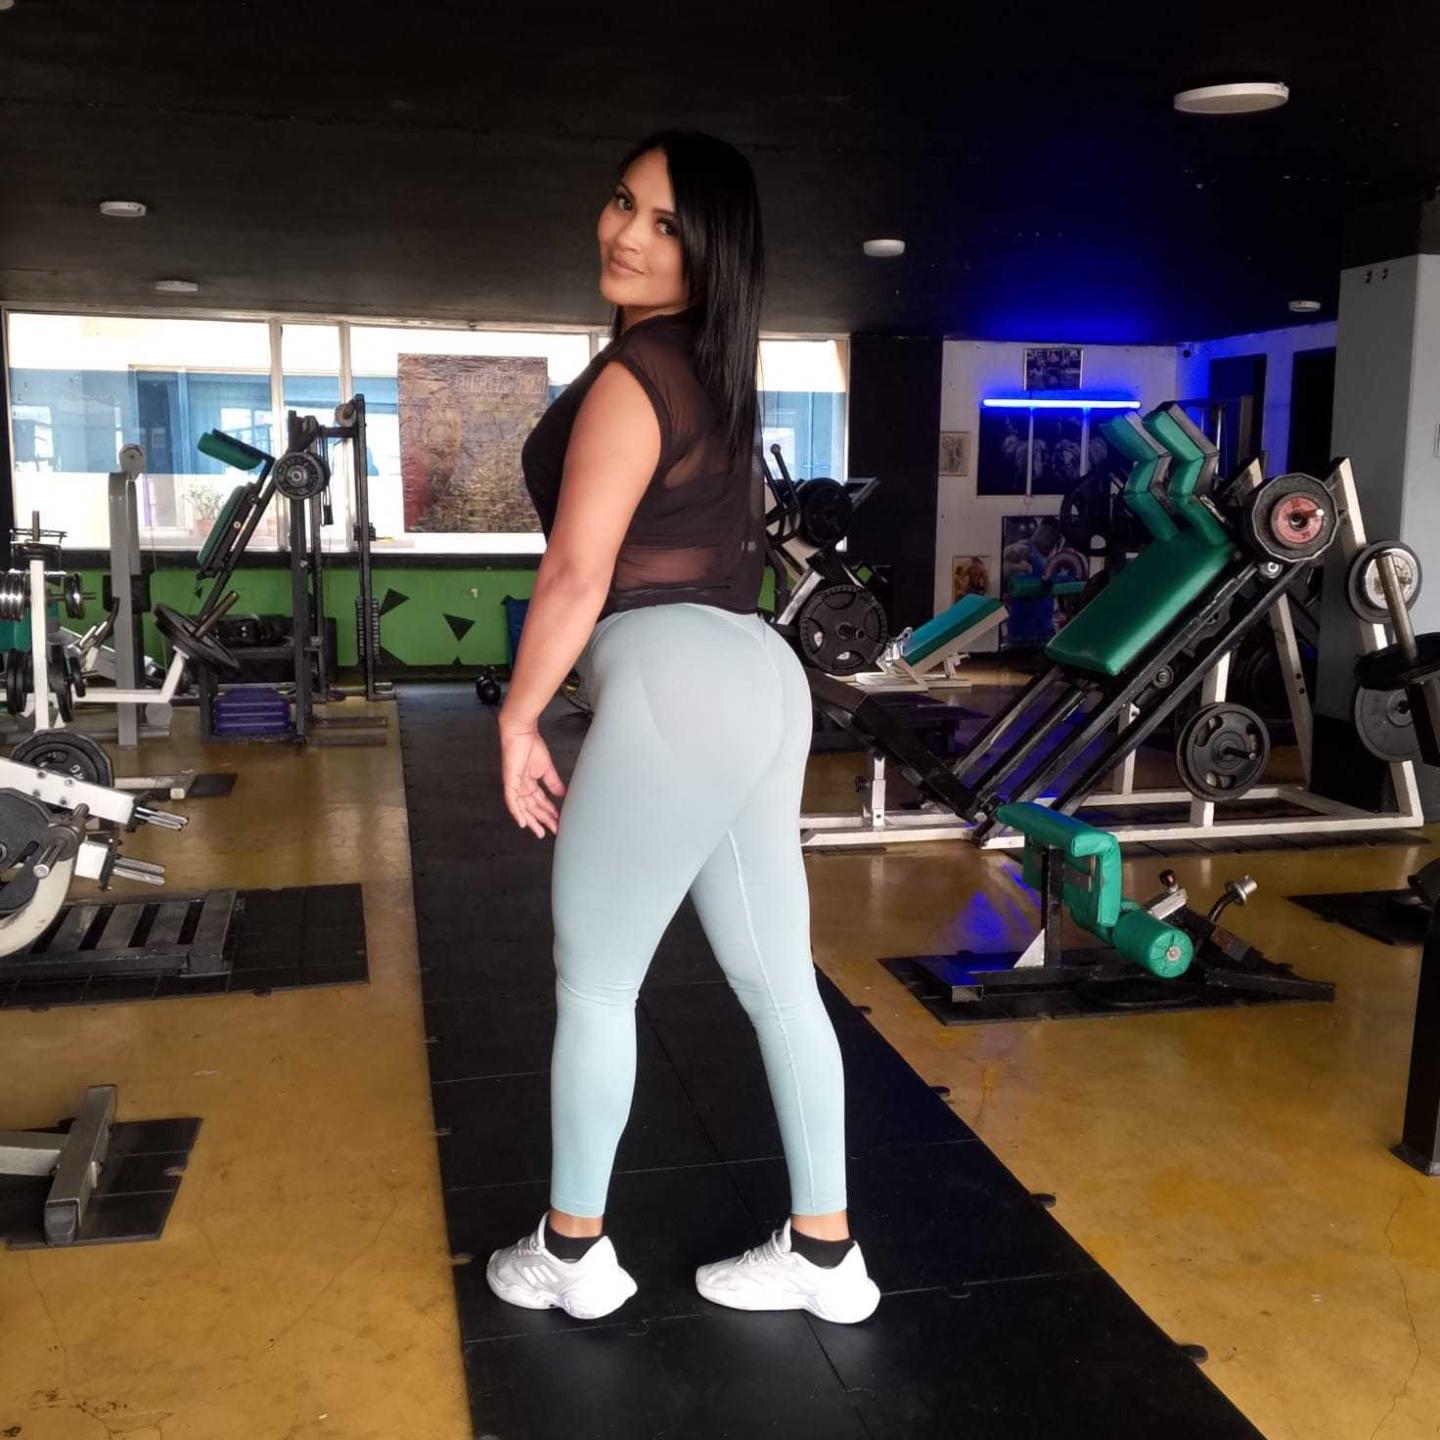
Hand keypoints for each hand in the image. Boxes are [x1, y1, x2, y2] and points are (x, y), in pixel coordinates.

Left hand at [499, 720, 566, 838]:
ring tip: (540, 831)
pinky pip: (512, 801)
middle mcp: (520, 786)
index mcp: (529, 782)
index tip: (557, 820)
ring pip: (522, 808)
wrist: (521, 732)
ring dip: (532, 820)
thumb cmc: (530, 745)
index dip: (549, 811)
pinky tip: (522, 822)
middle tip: (552, 830)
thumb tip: (561, 794)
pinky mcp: (510, 782)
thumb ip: (553, 782)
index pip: (540, 801)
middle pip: (532, 808)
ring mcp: (514, 785)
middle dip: (543, 820)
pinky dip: (517, 812)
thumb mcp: (546, 768)